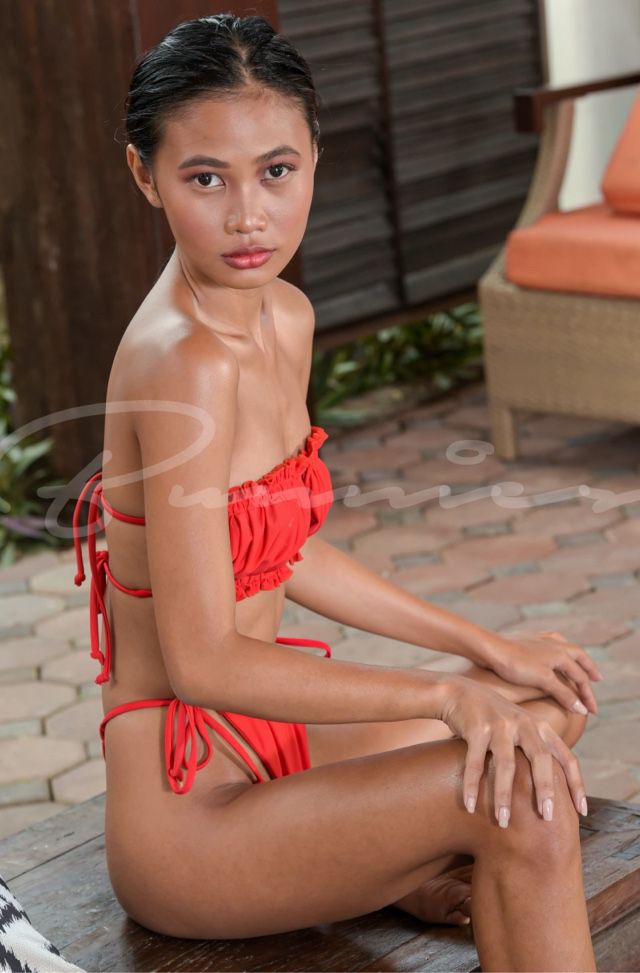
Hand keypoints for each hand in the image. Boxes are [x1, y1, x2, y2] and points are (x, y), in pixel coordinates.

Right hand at [440, 676, 587, 826]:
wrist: (459, 692)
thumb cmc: (493, 718)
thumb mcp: (521, 726)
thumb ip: (537, 747)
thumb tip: (555, 784)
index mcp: (539, 727)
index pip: (566, 757)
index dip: (576, 784)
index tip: (582, 811)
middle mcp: (523, 723)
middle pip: (541, 759)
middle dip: (545, 789)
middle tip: (547, 817)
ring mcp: (499, 725)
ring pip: (506, 764)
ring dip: (504, 795)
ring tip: (503, 821)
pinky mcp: (476, 727)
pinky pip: (475, 762)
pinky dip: (472, 785)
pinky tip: (469, 806)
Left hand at [480, 630, 603, 715]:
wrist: (490, 647)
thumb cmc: (516, 665)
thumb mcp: (543, 680)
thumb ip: (563, 694)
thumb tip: (582, 709)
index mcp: (561, 653)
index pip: (580, 677)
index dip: (587, 695)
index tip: (592, 712)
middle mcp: (555, 643)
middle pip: (579, 657)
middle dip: (588, 669)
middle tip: (598, 679)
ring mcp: (541, 639)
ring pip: (565, 646)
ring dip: (575, 657)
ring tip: (579, 663)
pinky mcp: (528, 639)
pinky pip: (551, 641)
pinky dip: (558, 648)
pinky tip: (553, 651)